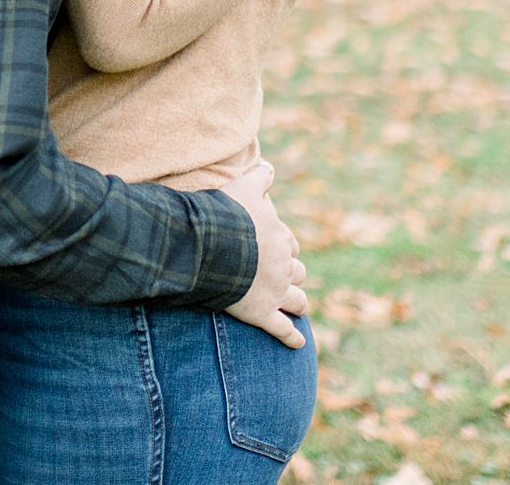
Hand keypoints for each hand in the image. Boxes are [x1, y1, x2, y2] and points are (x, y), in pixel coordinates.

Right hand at [215, 161, 308, 348]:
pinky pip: (283, 330)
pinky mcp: (261, 313)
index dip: (286, 248)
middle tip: (286, 279)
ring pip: (297, 301)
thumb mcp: (243, 187)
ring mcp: (274, 291)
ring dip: (298, 304)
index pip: (291, 245)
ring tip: (297, 307)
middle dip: (294, 275)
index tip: (279, 250)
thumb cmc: (225, 214)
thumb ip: (260, 177)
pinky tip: (298, 344)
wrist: (211, 245)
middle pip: (298, 272)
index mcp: (279, 238)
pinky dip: (292, 338)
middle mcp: (283, 265)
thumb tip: (270, 165)